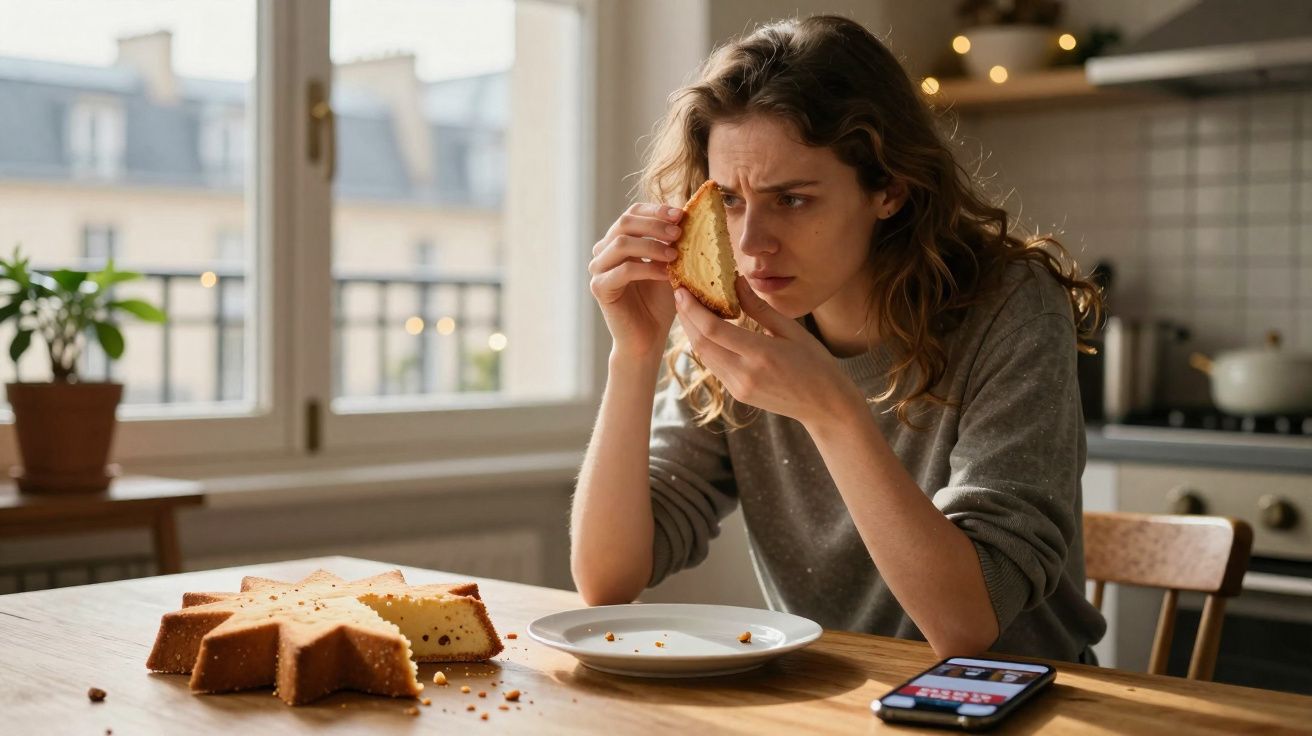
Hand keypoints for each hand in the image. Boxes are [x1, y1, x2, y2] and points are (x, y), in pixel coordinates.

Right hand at [589, 203, 684, 358]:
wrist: (648, 338)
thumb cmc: (660, 302)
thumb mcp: (670, 266)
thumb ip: (673, 243)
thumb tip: (692, 214)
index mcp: (619, 241)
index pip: (633, 213)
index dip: (656, 210)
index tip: (681, 215)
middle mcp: (604, 251)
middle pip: (625, 222)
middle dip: (655, 224)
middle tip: (679, 233)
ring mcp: (599, 269)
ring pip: (621, 243)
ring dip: (652, 245)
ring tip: (676, 254)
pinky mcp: (600, 288)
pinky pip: (623, 270)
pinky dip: (648, 268)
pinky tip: (667, 274)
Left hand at [673, 276, 864, 426]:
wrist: (824, 406)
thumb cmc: (815, 363)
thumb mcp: (791, 330)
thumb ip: (759, 308)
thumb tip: (736, 281)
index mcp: (761, 355)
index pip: (713, 330)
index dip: (692, 310)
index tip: (681, 290)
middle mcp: (744, 374)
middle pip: (701, 344)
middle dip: (686, 318)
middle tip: (679, 294)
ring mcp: (738, 387)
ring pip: (704, 356)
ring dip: (692, 332)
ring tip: (688, 308)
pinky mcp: (737, 394)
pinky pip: (714, 366)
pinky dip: (705, 346)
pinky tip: (705, 330)